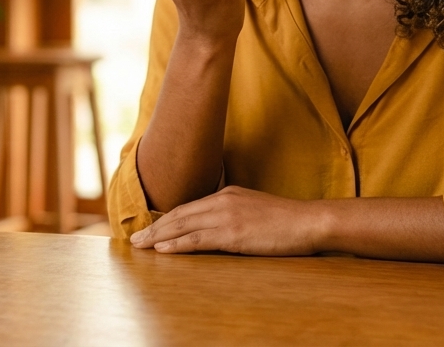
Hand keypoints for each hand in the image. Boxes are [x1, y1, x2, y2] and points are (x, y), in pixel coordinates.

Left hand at [129, 186, 326, 255]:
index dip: (167, 219)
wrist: (309, 221)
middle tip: (135, 239)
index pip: (189, 207)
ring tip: (140, 245)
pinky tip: (162, 249)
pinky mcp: (233, 233)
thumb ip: (234, 214)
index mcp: (228, 194)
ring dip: (158, 236)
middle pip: (179, 214)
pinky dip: (177, 244)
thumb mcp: (255, 210)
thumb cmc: (287, 221)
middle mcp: (223, 200)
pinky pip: (198, 239)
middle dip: (155, 227)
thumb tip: (218, 228)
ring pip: (183, 225)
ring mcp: (227, 215)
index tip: (151, 228)